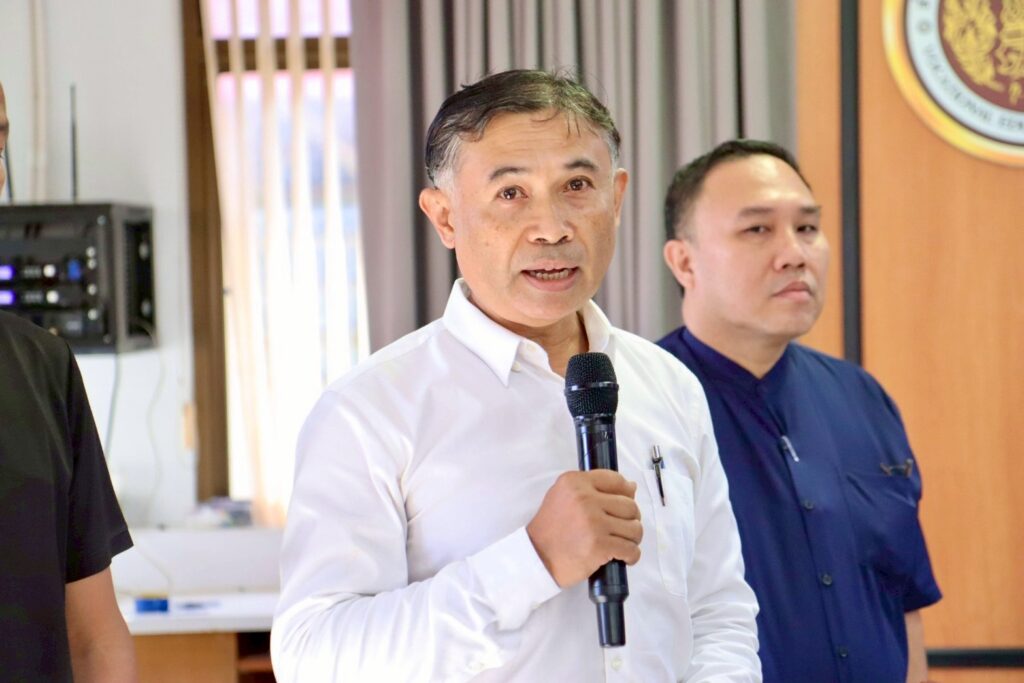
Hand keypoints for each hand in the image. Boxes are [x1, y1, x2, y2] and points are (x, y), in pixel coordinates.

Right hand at [526, 470, 641, 587]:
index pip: (616, 480)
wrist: (536, 558)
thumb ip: (593, 488)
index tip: (624, 505)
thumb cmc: (550, 529)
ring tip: (621, 543)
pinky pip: (630, 549)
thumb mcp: (563, 496)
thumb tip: (631, 487)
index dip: (626, 493)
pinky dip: (631, 555)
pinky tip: (623, 557)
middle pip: (630, 506)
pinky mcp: (599, 546)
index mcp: (575, 482)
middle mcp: (585, 498)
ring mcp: (593, 522)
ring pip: (634, 528)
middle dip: (631, 519)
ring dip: (632, 539)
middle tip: (621, 529)